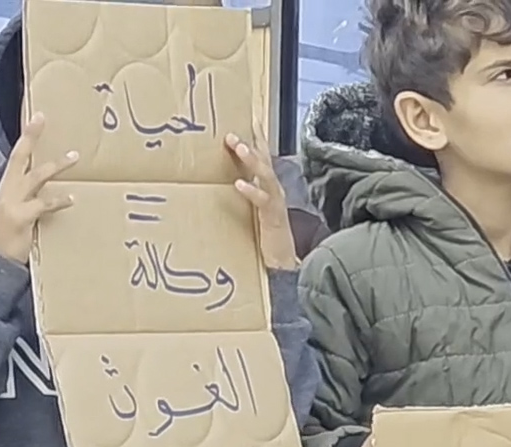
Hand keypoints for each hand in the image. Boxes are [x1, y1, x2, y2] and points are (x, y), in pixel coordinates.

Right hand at [0, 114, 77, 264]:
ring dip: (56, 165)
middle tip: (43, 118)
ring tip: (74, 156)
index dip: (27, 135)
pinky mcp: (21, 217)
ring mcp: (13, 202)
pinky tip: (72, 198)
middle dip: (31, 136)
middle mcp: (8, 189)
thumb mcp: (14, 208)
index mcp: (7, 185)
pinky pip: (43, 204)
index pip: (16, 155)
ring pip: (36, 177)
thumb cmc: (8, 234)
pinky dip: (59, 200)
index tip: (37, 116)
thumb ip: (28, 193)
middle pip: (20, 157)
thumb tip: (47, 179)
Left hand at [225, 135, 296, 270]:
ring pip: (265, 174)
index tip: (249, 119)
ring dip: (252, 159)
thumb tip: (228, 182)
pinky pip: (263, 199)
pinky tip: (239, 184)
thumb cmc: (265, 237)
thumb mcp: (252, 211)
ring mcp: (275, 201)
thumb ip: (244, 195)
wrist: (282, 263)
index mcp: (268, 186)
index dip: (257, 138)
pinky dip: (251, 190)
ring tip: (238, 147)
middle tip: (231, 134)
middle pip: (263, 161)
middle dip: (250, 144)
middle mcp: (274, 189)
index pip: (263, 157)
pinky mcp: (273, 216)